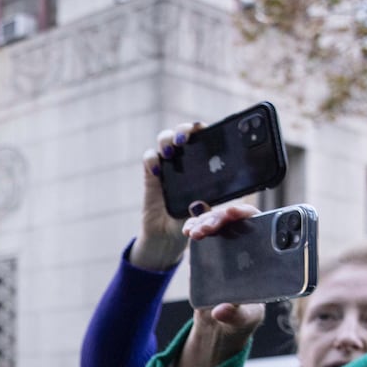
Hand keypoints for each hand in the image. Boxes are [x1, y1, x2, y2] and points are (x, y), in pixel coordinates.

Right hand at [132, 121, 203, 270]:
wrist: (171, 238)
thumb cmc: (198, 222)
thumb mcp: (214, 214)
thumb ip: (217, 207)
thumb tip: (209, 202)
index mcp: (207, 163)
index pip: (209, 136)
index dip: (208, 129)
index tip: (209, 131)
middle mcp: (187, 159)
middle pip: (186, 131)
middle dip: (185, 129)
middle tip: (185, 140)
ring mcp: (168, 165)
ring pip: (165, 138)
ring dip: (167, 139)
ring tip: (170, 152)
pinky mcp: (151, 176)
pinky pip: (149, 158)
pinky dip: (152, 159)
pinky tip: (157, 170)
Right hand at [173, 202, 266, 366]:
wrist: (222, 324)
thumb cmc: (243, 317)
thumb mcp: (244, 319)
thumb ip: (235, 315)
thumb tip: (220, 310)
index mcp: (262, 256)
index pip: (258, 223)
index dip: (246, 214)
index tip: (233, 214)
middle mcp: (244, 246)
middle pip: (233, 220)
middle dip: (218, 218)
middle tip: (207, 228)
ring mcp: (224, 246)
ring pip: (215, 222)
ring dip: (204, 221)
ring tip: (194, 233)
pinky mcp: (207, 252)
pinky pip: (201, 232)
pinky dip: (193, 227)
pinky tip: (188, 231)